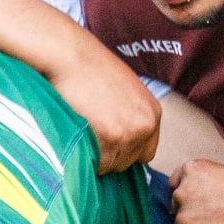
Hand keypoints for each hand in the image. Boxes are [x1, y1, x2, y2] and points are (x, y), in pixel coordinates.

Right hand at [54, 33, 161, 172]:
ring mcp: (129, 134)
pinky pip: (96, 164)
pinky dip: (85, 155)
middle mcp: (146, 125)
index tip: (109, 144)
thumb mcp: (124, 92)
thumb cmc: (91, 70)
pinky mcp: (110, 139)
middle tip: (91, 133)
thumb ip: (129, 117)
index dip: (125, 151)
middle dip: (110, 154)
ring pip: (111, 166)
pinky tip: (78, 132)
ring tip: (83, 129)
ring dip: (96, 155)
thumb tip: (122, 144)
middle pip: (128, 162)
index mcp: (152, 113)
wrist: (70, 57)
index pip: (146, 153)